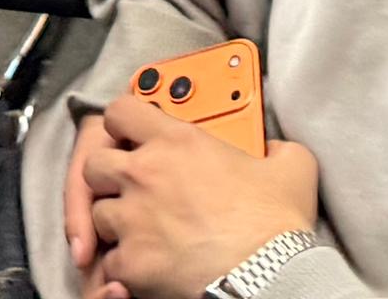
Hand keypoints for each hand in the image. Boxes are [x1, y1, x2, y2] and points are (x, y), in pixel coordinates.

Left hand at [75, 96, 322, 298]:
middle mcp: (146, 175)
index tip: (130, 133)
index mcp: (178, 143)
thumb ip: (276, 146)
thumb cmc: (275, 225)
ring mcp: (134, 219)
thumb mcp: (292, 165)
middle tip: (131, 185)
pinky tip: (148, 264)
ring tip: (141, 229)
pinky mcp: (132, 262)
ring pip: (98, 213)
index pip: (121, 111)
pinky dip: (124, 265)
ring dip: (116, 220)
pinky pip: (110, 260)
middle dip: (108, 174)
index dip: (122, 122)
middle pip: (94, 163)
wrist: (268, 275)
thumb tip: (274, 149)